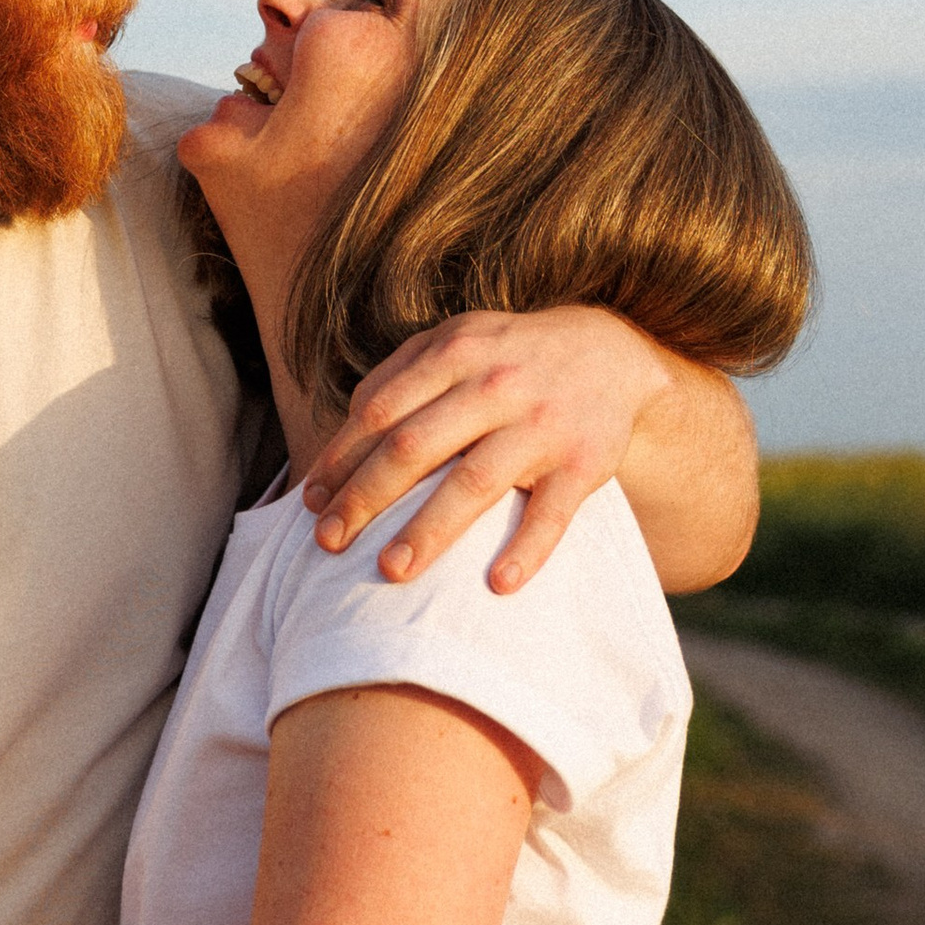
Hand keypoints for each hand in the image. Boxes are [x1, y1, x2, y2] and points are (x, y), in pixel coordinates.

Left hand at [303, 304, 667, 589]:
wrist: (612, 352)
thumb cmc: (510, 356)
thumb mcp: (456, 339)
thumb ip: (400, 374)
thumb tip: (345, 430)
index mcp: (455, 353)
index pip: (381, 411)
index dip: (341, 459)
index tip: (312, 502)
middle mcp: (495, 386)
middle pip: (414, 447)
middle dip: (365, 499)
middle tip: (328, 544)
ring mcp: (541, 425)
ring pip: (475, 483)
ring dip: (428, 531)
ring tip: (390, 570)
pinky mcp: (584, 463)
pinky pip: (552, 514)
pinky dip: (526, 549)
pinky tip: (496, 584)